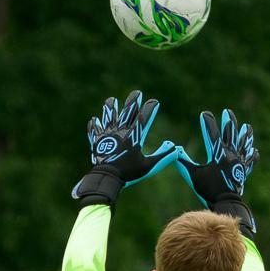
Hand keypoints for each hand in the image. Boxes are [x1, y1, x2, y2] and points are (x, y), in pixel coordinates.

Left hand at [71, 91, 181, 205]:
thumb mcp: (149, 166)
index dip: (150, 109)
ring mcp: (107, 135)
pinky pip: (95, 131)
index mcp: (133, 136)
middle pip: (127, 112)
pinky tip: (94, 120)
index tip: (154, 101)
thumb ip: (163, 156)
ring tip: (111, 100)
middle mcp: (120, 131)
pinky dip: (94, 126)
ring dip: (110, 108)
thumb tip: (175, 148)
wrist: (107, 177)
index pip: (143, 118)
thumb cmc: (129, 173)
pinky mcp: (97, 141)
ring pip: (109, 117)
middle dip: (133, 101)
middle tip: (137, 93)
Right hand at [175, 107, 259, 235]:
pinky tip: (255, 152)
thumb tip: (174, 149)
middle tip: (228, 112)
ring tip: (248, 127)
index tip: (205, 114)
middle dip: (229, 123)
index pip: (212, 135)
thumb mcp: (192, 175)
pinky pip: (249, 163)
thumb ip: (183, 161)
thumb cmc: (207, 190)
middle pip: (231, 135)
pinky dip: (252, 157)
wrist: (225, 203)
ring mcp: (239, 164)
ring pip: (243, 146)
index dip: (208, 123)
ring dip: (245, 136)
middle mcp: (230, 156)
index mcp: (218, 155)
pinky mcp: (243, 173)